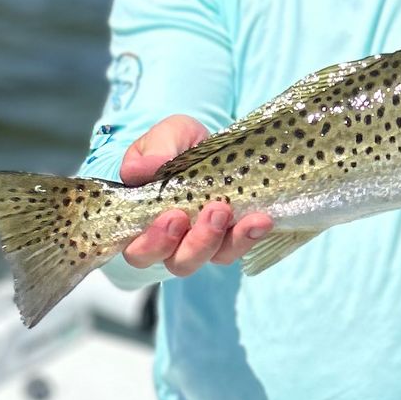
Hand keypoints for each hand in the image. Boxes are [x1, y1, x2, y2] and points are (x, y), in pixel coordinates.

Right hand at [117, 115, 273, 275]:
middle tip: (215, 211)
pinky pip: (238, 247)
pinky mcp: (230, 238)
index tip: (174, 216)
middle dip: (197, 242)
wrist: (210, 142)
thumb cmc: (177, 144)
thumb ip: (153, 151)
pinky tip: (262, 219)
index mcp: (142, 223)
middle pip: (179, 262)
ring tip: (242, 214)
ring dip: (229, 240)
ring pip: (212, 258)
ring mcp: (203, 243)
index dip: (153, 242)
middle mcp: (171, 242)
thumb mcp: (166, 136)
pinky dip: (250, 235)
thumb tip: (139, 169)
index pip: (138, 250)